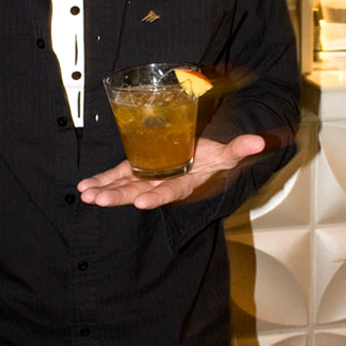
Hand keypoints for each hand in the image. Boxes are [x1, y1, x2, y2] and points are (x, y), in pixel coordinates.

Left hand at [77, 134, 264, 209]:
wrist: (202, 162)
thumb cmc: (215, 157)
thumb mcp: (229, 153)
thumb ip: (241, 148)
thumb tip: (260, 142)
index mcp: (186, 183)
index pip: (172, 191)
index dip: (159, 196)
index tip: (144, 203)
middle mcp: (164, 184)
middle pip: (140, 193)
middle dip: (119, 197)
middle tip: (100, 200)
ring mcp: (149, 179)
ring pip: (124, 187)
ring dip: (105, 191)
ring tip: (87, 195)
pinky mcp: (137, 171)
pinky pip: (117, 178)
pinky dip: (102, 181)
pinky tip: (84, 187)